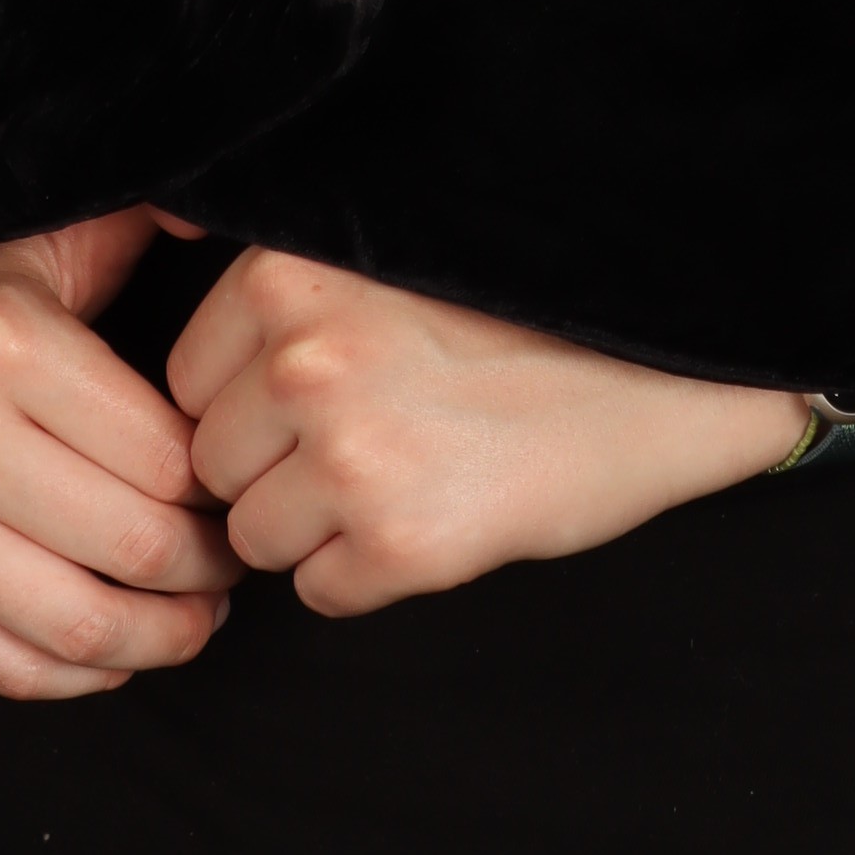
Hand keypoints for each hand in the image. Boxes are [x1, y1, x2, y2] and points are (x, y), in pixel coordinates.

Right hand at [0, 206, 238, 702]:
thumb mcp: (59, 228)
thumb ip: (154, 212)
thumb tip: (245, 205)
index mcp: (6, 342)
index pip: (165, 458)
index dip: (224, 489)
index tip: (243, 486)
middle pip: (131, 547)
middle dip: (208, 571)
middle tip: (235, 561)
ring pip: (74, 625)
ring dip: (157, 638)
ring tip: (194, 618)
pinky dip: (75, 676)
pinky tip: (116, 649)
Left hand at [167, 247, 803, 618]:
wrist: (669, 378)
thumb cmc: (534, 317)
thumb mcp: (390, 263)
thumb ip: (290, 293)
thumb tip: (184, 345)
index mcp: (292, 273)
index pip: (190, 378)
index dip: (249, 402)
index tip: (319, 396)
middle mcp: (307, 358)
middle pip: (214, 462)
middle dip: (274, 468)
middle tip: (374, 438)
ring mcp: (351, 454)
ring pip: (256, 535)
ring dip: (316, 525)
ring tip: (410, 472)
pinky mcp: (402, 543)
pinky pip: (320, 591)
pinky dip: (366, 574)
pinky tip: (435, 516)